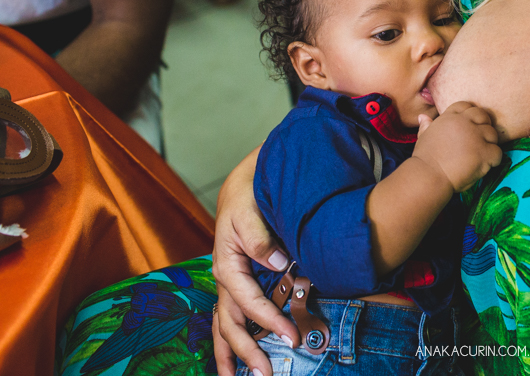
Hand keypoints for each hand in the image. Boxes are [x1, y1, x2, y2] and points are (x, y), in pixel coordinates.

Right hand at [212, 146, 299, 375]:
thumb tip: (275, 262)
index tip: (291, 337)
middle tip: (267, 374)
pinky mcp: (236, 286)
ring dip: (233, 355)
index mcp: (227, 265)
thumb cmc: (247, 196)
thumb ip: (258, 237)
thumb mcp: (248, 210)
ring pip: (226, 326)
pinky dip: (232, 341)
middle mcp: (225, 280)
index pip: (248, 302)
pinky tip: (237, 362)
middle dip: (248, 351)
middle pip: (231, 324)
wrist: (244, 185)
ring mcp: (229, 285)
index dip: (269, 321)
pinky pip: (230, 318)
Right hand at [412, 101, 501, 191]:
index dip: (470, 115)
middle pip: (483, 115)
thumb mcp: (423, 137)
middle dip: (484, 126)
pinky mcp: (484, 152)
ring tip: (481, 155)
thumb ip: (427, 126)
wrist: (429, 176)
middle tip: (479, 141)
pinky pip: (498, 151)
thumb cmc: (424, 160)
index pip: (466, 106)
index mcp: (449, 117)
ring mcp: (475, 136)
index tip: (469, 127)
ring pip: (492, 133)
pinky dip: (494, 160)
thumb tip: (422, 117)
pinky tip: (485, 165)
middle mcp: (464, 122)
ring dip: (489, 144)